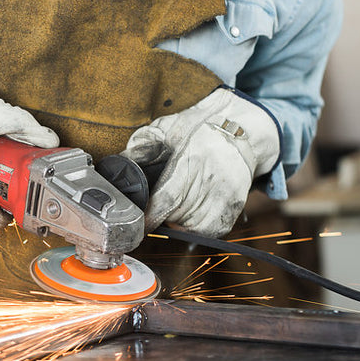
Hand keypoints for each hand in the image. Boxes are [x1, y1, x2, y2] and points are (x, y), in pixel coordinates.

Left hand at [121, 89, 279, 237]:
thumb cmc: (198, 129)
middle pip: (176, 216)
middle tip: (155, 205)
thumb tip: (120, 167)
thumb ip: (142, 147)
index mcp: (191, 159)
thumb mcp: (166, 129)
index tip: (138, 225)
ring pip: (191, 227)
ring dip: (177, 222)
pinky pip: (208, 232)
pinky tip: (190, 212)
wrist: (238, 130)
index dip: (150, 217)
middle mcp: (212, 179)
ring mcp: (226, 195)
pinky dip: (195, 227)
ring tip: (176, 203)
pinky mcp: (235, 206)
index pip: (167, 199)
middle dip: (160, 216)